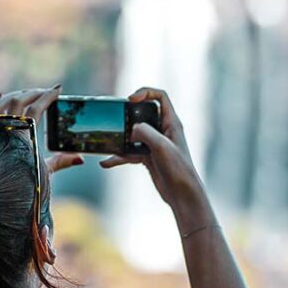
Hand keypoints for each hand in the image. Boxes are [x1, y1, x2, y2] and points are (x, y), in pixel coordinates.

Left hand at [0, 85, 83, 173]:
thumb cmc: (20, 188)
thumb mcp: (42, 174)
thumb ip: (60, 162)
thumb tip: (80, 159)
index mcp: (22, 137)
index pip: (36, 108)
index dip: (48, 96)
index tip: (58, 89)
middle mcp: (4, 130)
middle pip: (18, 100)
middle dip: (33, 93)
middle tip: (44, 92)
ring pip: (1, 103)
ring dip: (15, 95)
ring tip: (26, 94)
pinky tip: (1, 97)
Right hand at [100, 88, 210, 226]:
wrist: (182, 195)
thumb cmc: (179, 169)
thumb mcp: (161, 147)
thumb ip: (145, 132)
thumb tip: (132, 129)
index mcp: (171, 123)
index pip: (160, 96)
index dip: (145, 92)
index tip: (130, 99)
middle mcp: (164, 130)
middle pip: (143, 113)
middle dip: (128, 115)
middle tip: (116, 120)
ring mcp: (155, 144)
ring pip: (134, 134)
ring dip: (120, 138)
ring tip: (108, 142)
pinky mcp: (149, 157)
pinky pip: (130, 153)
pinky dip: (118, 157)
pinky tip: (106, 163)